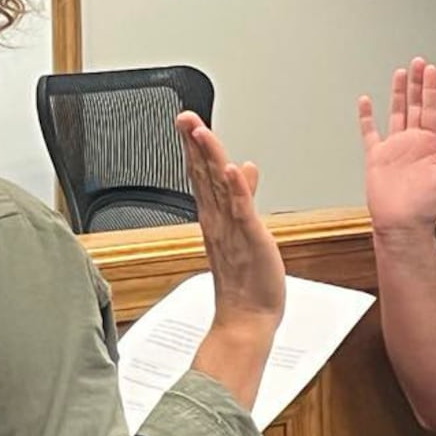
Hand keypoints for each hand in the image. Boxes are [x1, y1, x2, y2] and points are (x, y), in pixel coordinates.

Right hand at [176, 112, 284, 333]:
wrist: (247, 319)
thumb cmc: (247, 281)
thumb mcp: (245, 228)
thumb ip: (242, 195)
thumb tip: (243, 168)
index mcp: (216, 218)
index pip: (202, 174)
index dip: (194, 146)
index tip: (187, 122)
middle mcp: (219, 221)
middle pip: (203, 174)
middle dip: (194, 143)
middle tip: (184, 117)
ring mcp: (232, 229)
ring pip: (218, 186)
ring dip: (209, 158)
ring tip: (200, 131)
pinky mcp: (250, 239)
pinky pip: (241, 211)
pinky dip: (235, 189)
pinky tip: (229, 168)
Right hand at [358, 57, 435, 233]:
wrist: (401, 225)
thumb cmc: (425, 208)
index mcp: (431, 145)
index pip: (432, 109)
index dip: (431, 90)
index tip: (431, 71)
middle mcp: (414, 143)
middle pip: (416, 105)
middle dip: (418, 84)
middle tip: (419, 63)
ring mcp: (395, 148)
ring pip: (397, 113)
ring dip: (399, 94)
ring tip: (401, 74)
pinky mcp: (377, 157)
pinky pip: (370, 132)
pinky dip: (367, 117)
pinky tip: (366, 102)